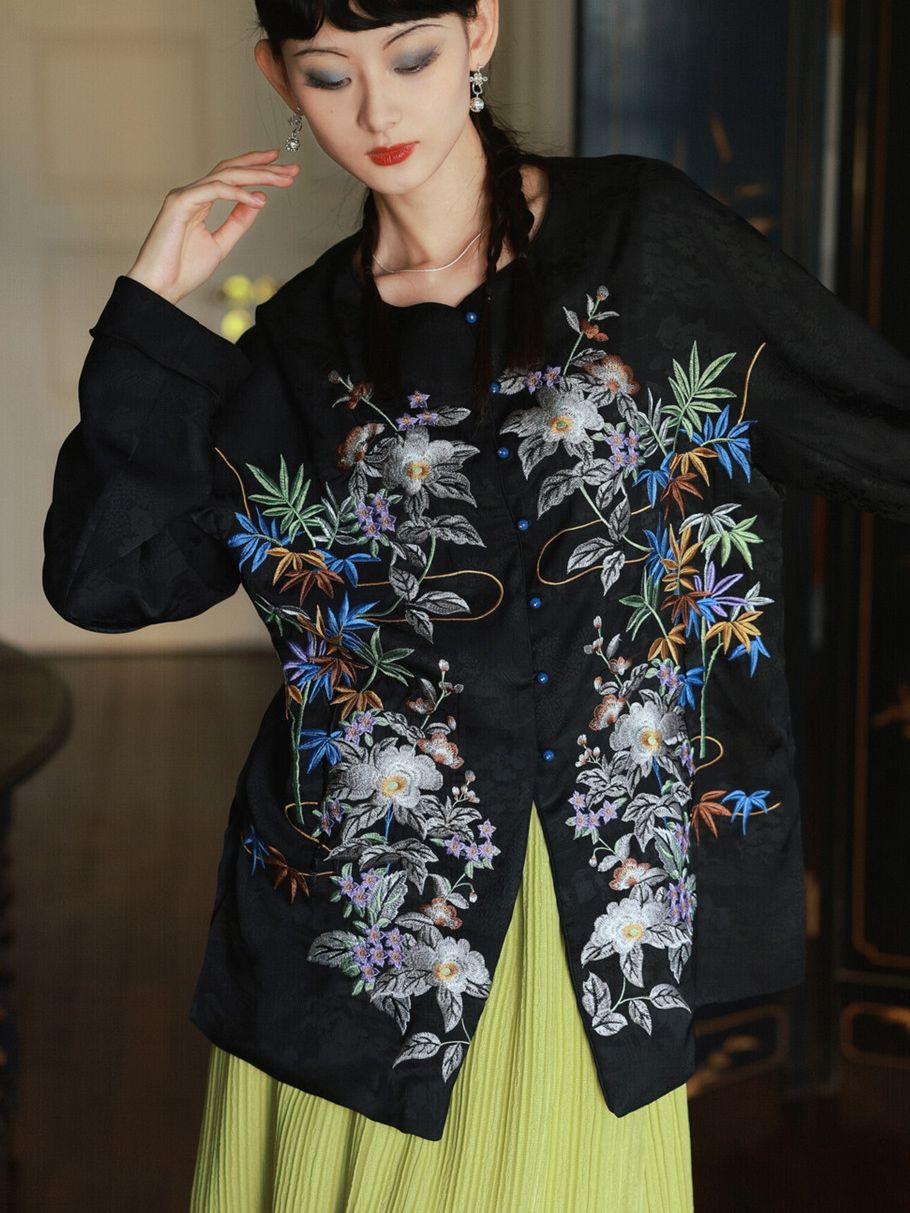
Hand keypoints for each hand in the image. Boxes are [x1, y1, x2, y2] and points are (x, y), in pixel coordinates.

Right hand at [124, 149, 299, 304]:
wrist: (159, 288)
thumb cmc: (182, 270)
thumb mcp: (221, 244)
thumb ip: (238, 222)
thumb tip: (258, 200)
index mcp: (200, 201)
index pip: (231, 177)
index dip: (257, 169)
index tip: (283, 169)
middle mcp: (192, 193)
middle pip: (231, 170)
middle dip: (263, 167)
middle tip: (291, 168)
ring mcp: (185, 195)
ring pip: (225, 175)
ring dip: (257, 175)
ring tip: (282, 178)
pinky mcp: (180, 202)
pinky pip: (214, 190)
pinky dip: (238, 193)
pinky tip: (258, 199)